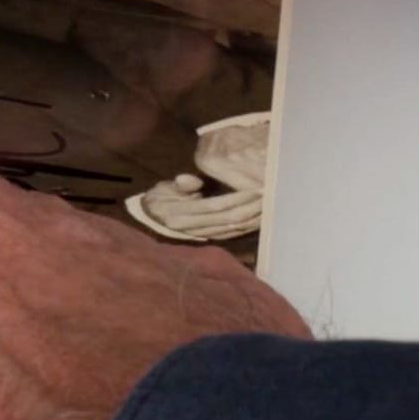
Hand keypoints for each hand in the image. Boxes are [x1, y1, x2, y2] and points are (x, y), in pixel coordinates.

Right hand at [128, 174, 263, 241]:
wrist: (150, 219)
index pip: (214, 206)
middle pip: (227, 219)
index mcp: (180, 214)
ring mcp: (200, 236)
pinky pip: (230, 235)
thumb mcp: (164, 188)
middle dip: (249, 208)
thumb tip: (192, 180)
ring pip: (232, 229)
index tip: (253, 187)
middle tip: (268, 195)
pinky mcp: (207, 239)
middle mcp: (191, 228)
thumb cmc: (159, 198)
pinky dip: (245, 227)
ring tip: (268, 205)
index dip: (235, 198)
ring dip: (252, 218)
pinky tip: (258, 219)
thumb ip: (180, 185)